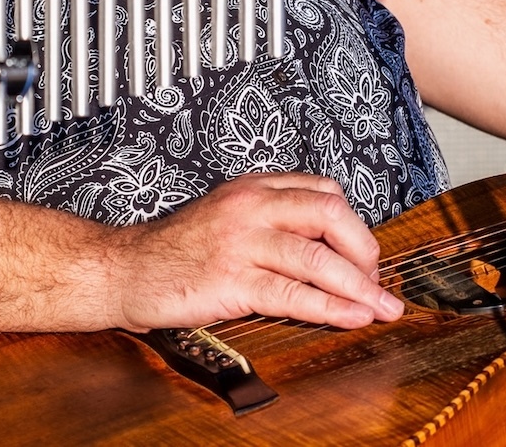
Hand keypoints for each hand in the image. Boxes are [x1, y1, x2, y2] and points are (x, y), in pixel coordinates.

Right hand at [104, 174, 405, 331]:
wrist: (124, 270)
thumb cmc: (176, 250)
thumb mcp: (228, 217)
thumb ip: (272, 222)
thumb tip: (326, 251)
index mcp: (254, 188)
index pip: (324, 192)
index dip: (354, 226)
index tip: (366, 256)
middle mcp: (251, 207)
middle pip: (331, 216)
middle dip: (365, 251)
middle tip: (377, 280)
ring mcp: (241, 242)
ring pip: (318, 259)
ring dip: (359, 287)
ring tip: (381, 307)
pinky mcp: (231, 280)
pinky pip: (293, 295)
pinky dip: (331, 308)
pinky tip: (352, 317)